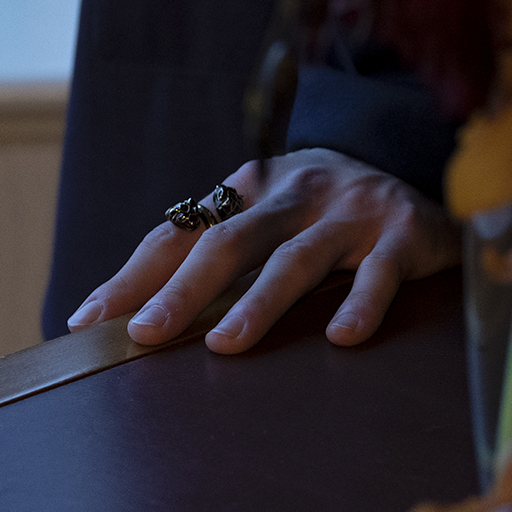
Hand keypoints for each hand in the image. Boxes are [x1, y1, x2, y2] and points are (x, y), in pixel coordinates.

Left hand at [66, 149, 460, 353]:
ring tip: (225, 344)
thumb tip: (135, 312)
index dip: (134, 276)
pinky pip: (379, 273)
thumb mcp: (268, 215)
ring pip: (297, 258)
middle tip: (145, 333)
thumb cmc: (325, 210)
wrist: (422, 167)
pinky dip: (361, 303)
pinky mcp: (404, 233)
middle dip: (183, 290)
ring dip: (258, 302)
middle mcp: (296, 193)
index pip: (183, 233)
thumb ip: (216, 252)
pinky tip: (342, 338)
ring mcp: (351, 212)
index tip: (89, 320)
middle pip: (231, 242)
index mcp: (251, 188)